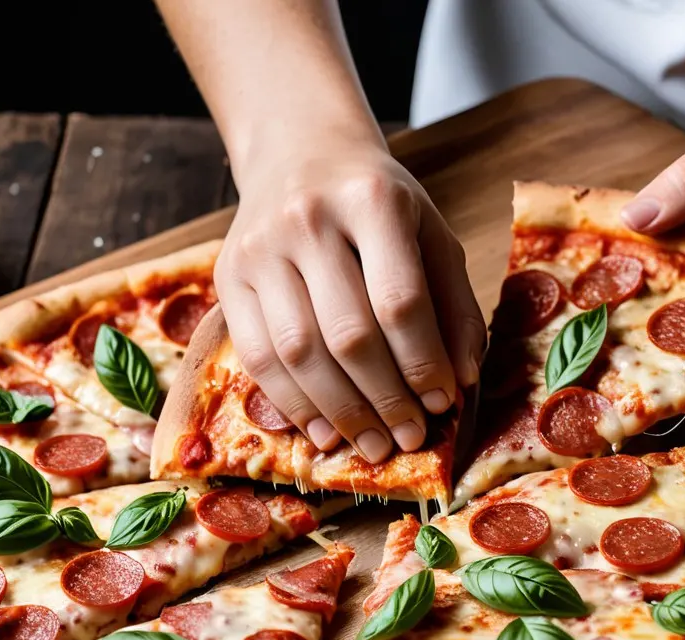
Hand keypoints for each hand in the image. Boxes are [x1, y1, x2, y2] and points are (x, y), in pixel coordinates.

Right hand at [217, 135, 484, 462]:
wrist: (299, 150)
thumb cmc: (376, 203)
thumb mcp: (430, 233)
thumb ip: (453, 304)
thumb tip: (460, 380)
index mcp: (371, 200)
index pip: (400, 300)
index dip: (423, 362)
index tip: (443, 402)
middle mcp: (307, 218)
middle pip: (347, 333)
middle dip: (385, 399)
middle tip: (410, 438)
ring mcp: (258, 247)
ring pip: (298, 352)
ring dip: (340, 411)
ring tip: (373, 445)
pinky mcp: (225, 274)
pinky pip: (256, 356)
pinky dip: (293, 403)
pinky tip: (324, 430)